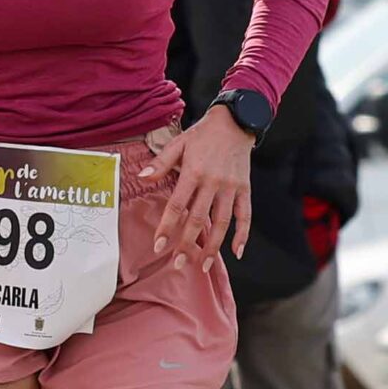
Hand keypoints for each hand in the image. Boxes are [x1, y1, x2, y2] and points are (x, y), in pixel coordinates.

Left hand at [152, 110, 253, 268]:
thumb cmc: (202, 135)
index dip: (167, 227)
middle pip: (199, 219)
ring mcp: (231, 187)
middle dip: (188, 244)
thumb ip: (160, 163)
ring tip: (205, 265)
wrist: (235, 122)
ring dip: (214, 246)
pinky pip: (245, 215)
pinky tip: (237, 252)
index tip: (159, 246)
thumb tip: (142, 177)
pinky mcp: (245, 189)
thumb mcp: (178, 144)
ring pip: (222, 222)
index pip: (177, 206)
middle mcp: (213, 182)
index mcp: (193, 172)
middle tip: (179, 264)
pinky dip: (243, 234)